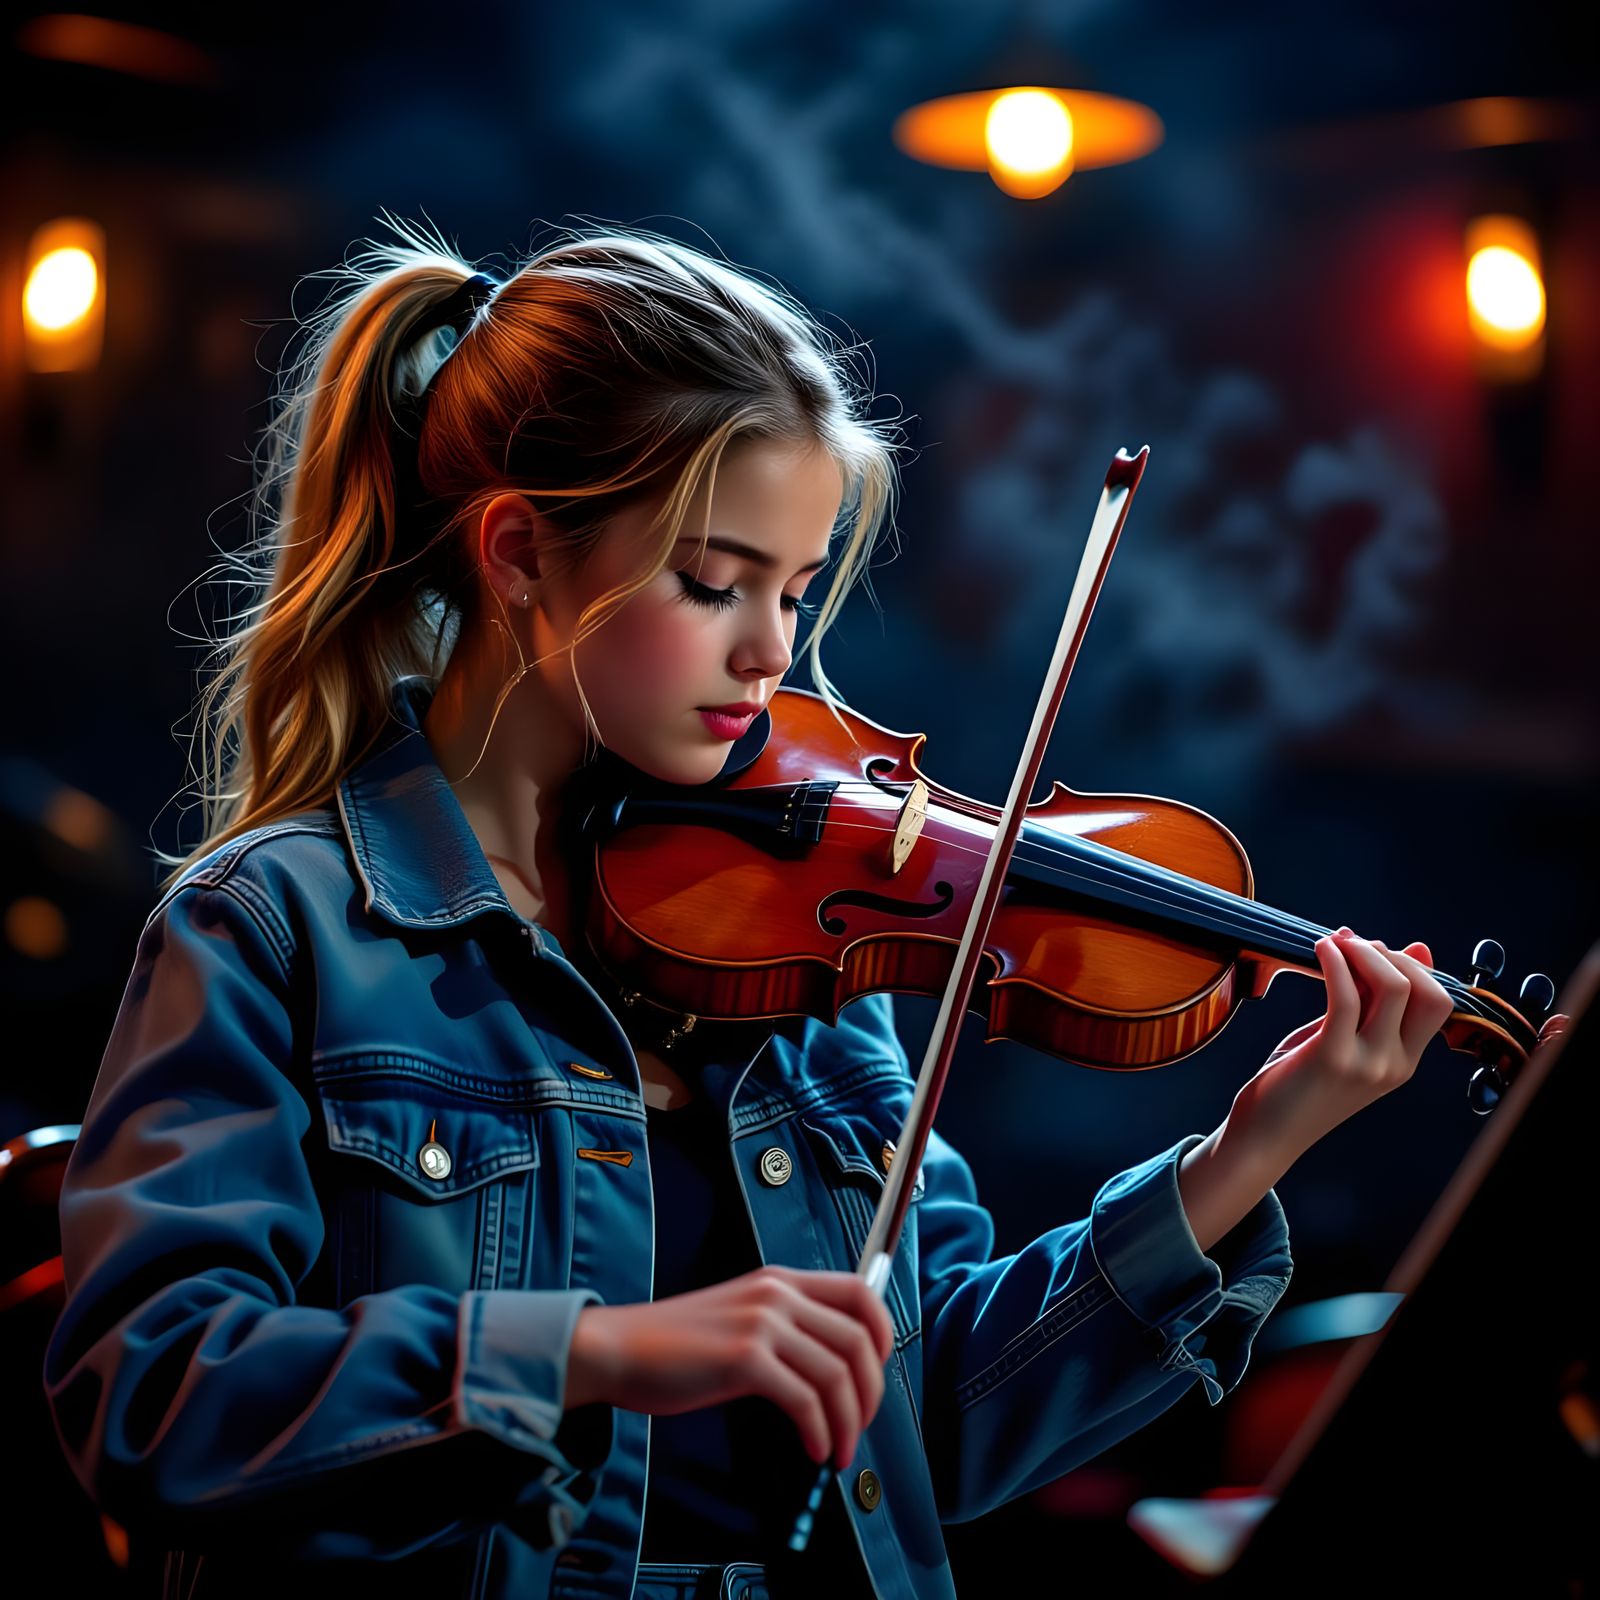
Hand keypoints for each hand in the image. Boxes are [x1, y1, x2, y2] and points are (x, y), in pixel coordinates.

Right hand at [565, 1265, 893, 1471]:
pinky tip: (813, 1449)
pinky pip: (805, 1400)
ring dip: (848, 1422)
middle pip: (858, 1339)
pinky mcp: (745, 1359)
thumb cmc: (674, 1344)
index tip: (879, 1372)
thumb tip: (831, 1369)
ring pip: (837, 1373)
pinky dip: (819, 1431)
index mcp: (780, 1280)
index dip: (884, 1332)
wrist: (619, 1348)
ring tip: (838, 1450)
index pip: (860, 1291)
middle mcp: (777, 1294)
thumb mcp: (739, 1317)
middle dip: (871, 1392)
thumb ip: (783, 1328)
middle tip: (860, 1426)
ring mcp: (762, 1323)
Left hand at [1230, 927, 1454, 1160]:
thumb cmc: (1298, 1082)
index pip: (1438, 1003)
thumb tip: (1413, 949)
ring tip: (1334, 942)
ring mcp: (1368, 1064)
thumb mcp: (1343, 1038)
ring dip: (1362, 951)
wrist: (1265, 1135)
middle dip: (1392, 955)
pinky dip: (1335, 962)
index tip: (1373, 948)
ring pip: (1393, 986)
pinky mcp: (1332, 1057)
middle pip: (1427, 992)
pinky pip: (1345, 995)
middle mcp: (1396, 1065)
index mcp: (1404, 1062)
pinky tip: (1319, 950)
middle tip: (1353, 944)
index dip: (1411, 966)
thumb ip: (1370, 1001)